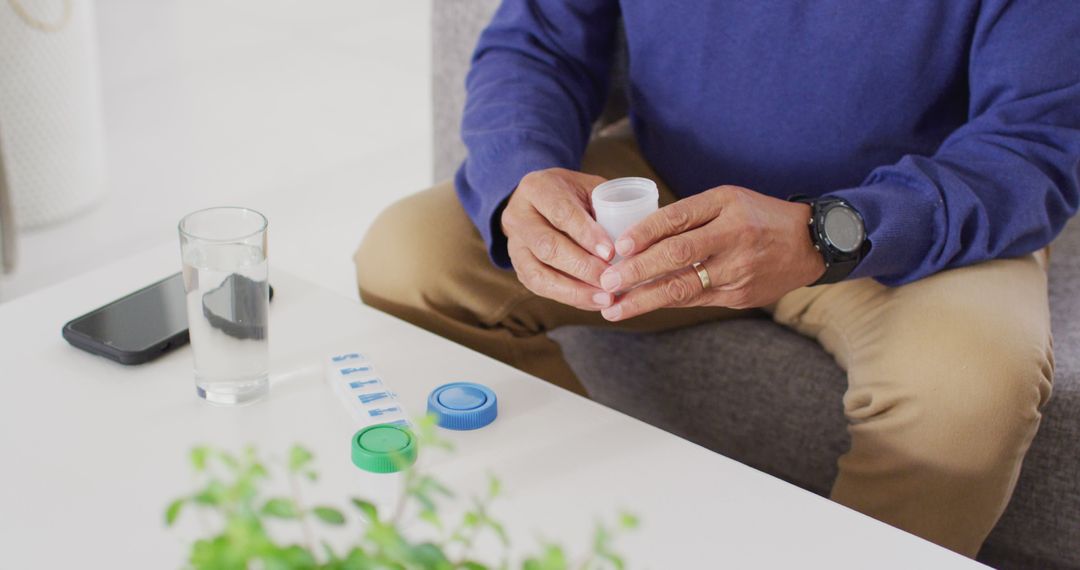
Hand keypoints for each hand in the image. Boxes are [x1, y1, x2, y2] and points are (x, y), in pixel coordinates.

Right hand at [501, 168, 616, 309]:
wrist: (540, 203)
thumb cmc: (573, 195)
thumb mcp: (589, 188)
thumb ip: (608, 206)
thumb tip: (635, 238)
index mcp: (537, 188)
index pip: (561, 213)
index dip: (586, 234)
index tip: (611, 252)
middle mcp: (518, 216)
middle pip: (547, 246)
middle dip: (582, 267)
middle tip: (611, 280)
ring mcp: (515, 245)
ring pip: (539, 274)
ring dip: (575, 290)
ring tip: (605, 299)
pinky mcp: (519, 268)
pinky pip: (541, 288)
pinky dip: (569, 298)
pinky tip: (593, 302)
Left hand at [597, 185, 824, 320]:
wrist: (811, 244)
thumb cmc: (759, 216)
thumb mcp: (727, 200)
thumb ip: (689, 215)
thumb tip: (639, 235)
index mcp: (727, 209)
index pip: (677, 220)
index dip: (644, 234)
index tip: (618, 248)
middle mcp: (733, 239)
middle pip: (676, 257)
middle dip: (637, 273)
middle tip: (606, 284)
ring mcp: (738, 272)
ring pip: (683, 288)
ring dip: (644, 300)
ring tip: (614, 308)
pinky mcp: (740, 297)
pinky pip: (695, 300)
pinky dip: (666, 303)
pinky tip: (642, 306)